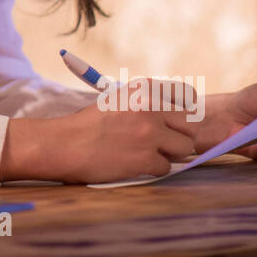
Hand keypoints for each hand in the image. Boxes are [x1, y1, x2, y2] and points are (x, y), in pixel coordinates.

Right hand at [3, 78, 200, 183]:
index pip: (188, 95)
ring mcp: (149, 134)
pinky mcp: (145, 158)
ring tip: (147, 153)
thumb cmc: (90, 124)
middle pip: (191, 125)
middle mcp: (151, 107)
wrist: (65, 144)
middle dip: (179, 136)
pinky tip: (134, 163)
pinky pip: (167, 167)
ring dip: (169, 154)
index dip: (187, 110)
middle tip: (162, 142)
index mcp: (145, 88)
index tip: (178, 120)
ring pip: (184, 148)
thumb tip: (182, 116)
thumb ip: (150, 103)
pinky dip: (153, 168)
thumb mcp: (121, 99)